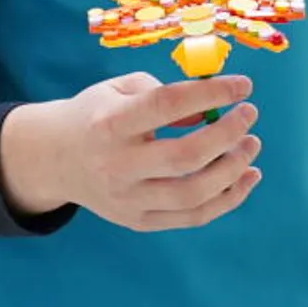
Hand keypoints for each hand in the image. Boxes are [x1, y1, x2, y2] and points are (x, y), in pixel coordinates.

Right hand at [0, 72, 261, 231]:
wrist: (56, 158)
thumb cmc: (98, 114)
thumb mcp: (119, 89)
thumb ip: (163, 93)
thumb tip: (209, 111)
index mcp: (110, 124)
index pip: (166, 106)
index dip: (210, 93)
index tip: (243, 85)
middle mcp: (117, 165)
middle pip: (184, 157)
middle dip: (227, 135)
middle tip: (249, 115)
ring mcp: (127, 200)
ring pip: (193, 194)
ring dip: (233, 170)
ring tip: (252, 145)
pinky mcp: (138, 221)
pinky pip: (192, 217)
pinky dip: (227, 199)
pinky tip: (247, 177)